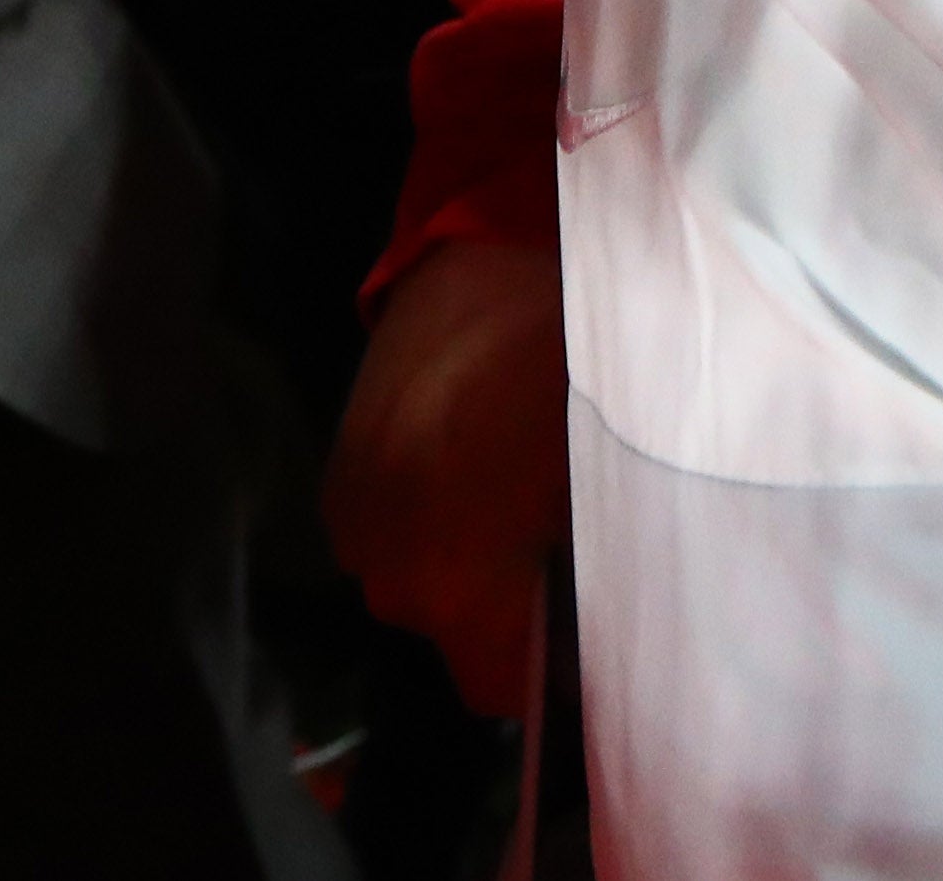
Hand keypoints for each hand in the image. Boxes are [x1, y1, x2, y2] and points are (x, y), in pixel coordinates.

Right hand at [325, 238, 569, 718]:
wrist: (481, 256)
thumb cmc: (563, 362)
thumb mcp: (602, 472)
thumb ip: (595, 567)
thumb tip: (606, 625)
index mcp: (453, 581)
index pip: (496, 687)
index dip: (549, 666)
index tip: (585, 625)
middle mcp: (384, 572)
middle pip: (454, 636)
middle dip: (509, 605)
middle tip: (561, 541)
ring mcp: (351, 526)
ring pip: (420, 586)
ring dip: (464, 560)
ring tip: (515, 491)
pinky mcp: (335, 481)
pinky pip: (391, 536)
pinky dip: (430, 517)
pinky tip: (468, 461)